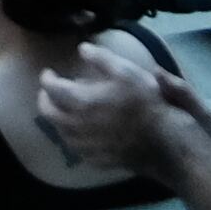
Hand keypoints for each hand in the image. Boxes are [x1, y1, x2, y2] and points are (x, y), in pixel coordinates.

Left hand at [30, 29, 183, 162]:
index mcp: (79, 102)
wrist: (165, 142)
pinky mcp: (97, 160)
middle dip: (45, 99)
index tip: (50, 72)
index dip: (47, 78)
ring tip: (65, 109)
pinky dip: (72, 136)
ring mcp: (86, 146)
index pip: (50, 88)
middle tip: (51, 91)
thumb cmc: (145, 103)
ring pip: (60, 131)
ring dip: (58, 118)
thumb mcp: (125, 70)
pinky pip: (76, 148)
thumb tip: (82, 49)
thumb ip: (100, 57)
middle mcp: (76, 126)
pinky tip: (81, 131)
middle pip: (48, 112)